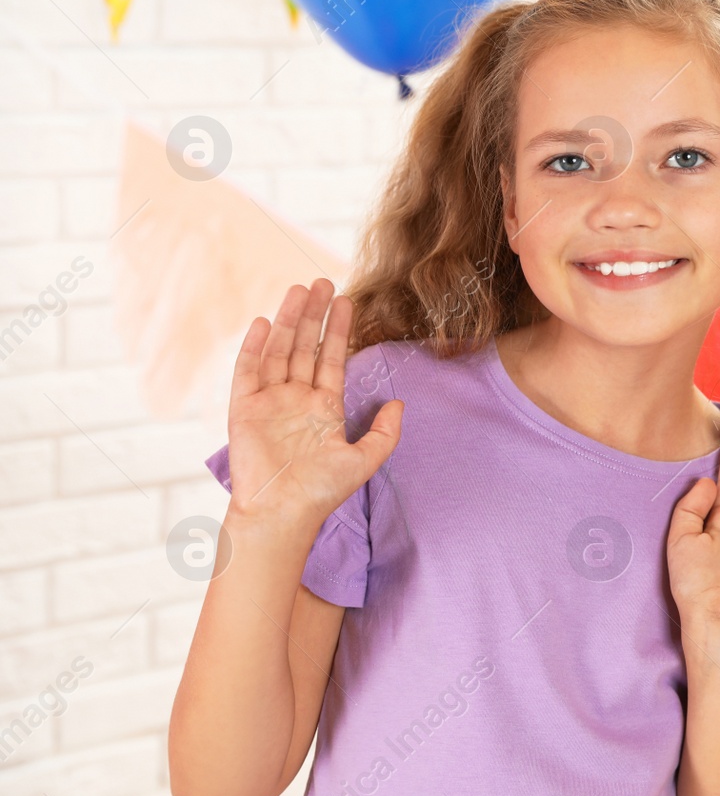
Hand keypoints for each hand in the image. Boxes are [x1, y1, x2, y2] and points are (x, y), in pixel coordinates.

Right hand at [225, 279, 402, 532]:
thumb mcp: (364, 460)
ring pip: (279, 351)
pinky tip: (266, 322)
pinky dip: (256, 347)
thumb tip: (399, 402)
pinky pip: (248, 371)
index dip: (338, 330)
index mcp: (323, 407)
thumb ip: (385, 432)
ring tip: (299, 290)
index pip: (331, 358)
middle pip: (304, 346)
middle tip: (322, 281)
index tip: (346, 300)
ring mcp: (269, 401)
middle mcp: (296, 399)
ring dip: (288, 321)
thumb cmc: (322, 492)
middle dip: (314, 315)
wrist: (282, 514)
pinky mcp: (244, 409)